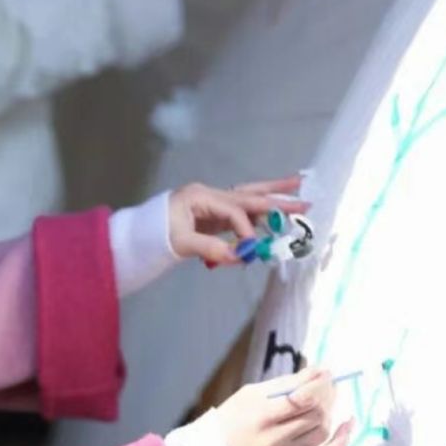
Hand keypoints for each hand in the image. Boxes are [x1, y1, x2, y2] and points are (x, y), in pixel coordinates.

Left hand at [167, 176, 308, 265]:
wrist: (140, 235)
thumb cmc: (155, 234)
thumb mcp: (181, 242)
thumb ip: (211, 249)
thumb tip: (239, 256)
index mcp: (200, 196)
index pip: (233, 211)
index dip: (245, 231)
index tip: (250, 250)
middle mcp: (210, 195)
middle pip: (249, 195)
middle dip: (277, 200)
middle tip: (305, 203)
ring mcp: (213, 204)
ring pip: (249, 198)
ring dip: (274, 197)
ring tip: (299, 189)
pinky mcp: (215, 216)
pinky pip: (242, 213)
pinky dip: (260, 214)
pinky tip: (278, 213)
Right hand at [216, 367, 351, 445]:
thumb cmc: (231, 420)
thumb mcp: (249, 395)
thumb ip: (285, 384)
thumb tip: (318, 372)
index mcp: (261, 416)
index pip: (303, 398)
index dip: (320, 383)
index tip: (326, 371)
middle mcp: (274, 440)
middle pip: (316, 414)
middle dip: (327, 394)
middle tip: (328, 384)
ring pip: (322, 431)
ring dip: (330, 412)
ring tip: (327, 400)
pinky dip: (341, 441)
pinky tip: (348, 424)